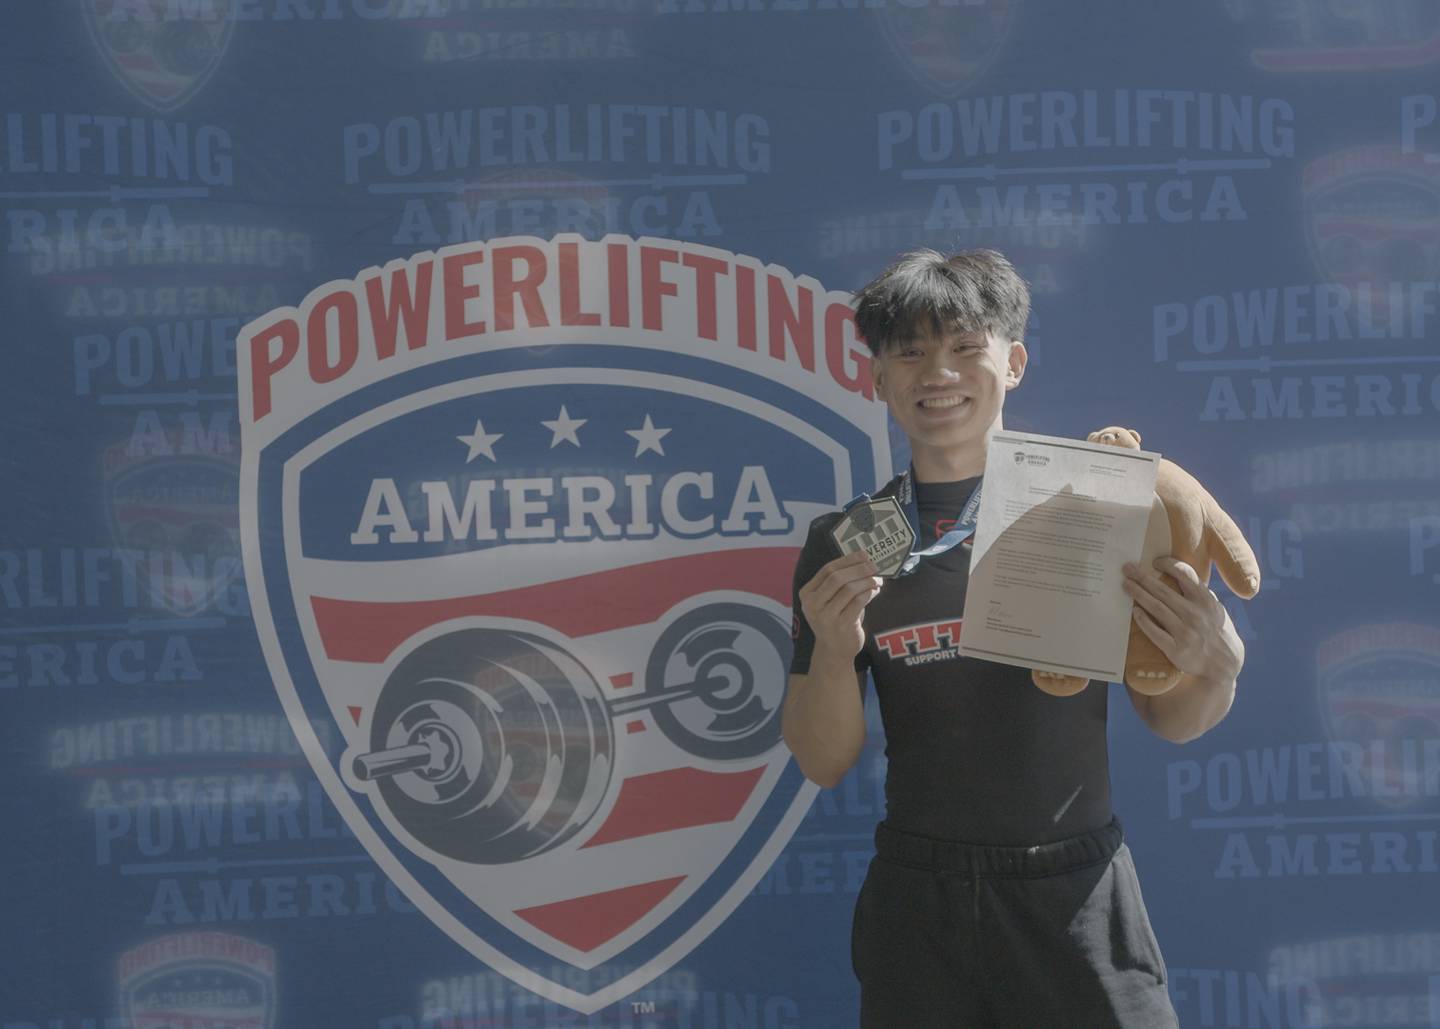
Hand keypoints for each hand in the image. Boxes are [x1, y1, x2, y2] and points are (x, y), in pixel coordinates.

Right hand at [798, 551, 882, 664]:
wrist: (834, 651)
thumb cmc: (835, 620)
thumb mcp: (829, 600)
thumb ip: (839, 582)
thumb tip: (863, 560)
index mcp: (807, 594)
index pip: (827, 570)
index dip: (847, 560)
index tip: (864, 555)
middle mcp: (812, 604)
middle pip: (837, 578)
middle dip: (859, 569)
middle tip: (874, 566)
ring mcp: (825, 616)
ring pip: (849, 589)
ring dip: (867, 581)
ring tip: (877, 580)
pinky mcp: (840, 625)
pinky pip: (858, 602)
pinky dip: (869, 593)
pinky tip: (875, 591)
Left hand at [1122, 557, 1243, 684]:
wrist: (1224, 664)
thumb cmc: (1217, 632)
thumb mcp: (1216, 610)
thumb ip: (1200, 595)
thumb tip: (1179, 576)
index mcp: (1205, 601)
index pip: (1186, 575)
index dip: (1168, 565)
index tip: (1154, 561)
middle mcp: (1195, 614)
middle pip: (1163, 590)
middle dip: (1142, 578)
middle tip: (1127, 569)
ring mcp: (1185, 632)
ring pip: (1156, 608)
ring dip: (1138, 594)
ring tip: (1126, 585)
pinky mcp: (1176, 649)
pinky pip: (1154, 632)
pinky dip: (1143, 620)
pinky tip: (1134, 611)